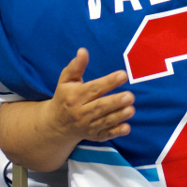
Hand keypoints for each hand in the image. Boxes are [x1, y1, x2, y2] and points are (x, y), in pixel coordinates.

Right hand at [0, 48, 134, 170]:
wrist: (55, 125)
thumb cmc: (64, 97)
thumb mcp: (66, 80)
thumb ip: (76, 66)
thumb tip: (83, 51)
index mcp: (74, 96)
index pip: (93, 88)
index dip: (108, 82)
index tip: (123, 75)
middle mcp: (80, 112)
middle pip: (99, 107)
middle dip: (115, 102)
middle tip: (130, 96)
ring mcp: (87, 125)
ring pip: (104, 121)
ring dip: (118, 116)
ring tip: (131, 109)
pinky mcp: (93, 135)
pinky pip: (105, 135)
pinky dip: (115, 132)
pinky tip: (127, 128)